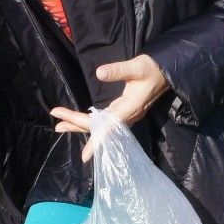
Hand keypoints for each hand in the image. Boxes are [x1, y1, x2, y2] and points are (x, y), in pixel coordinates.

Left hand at [51, 54, 170, 160]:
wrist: (167, 73)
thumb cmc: (154, 69)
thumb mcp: (137, 66)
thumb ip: (118, 70)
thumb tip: (99, 73)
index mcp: (130, 109)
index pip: (109, 128)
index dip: (96, 141)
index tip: (85, 156)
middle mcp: (128, 116)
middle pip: (99, 126)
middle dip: (76, 124)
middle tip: (56, 122)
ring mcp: (126, 116)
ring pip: (100, 125)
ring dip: (80, 124)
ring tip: (60, 126)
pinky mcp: (125, 112)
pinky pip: (104, 121)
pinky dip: (90, 122)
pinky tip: (79, 121)